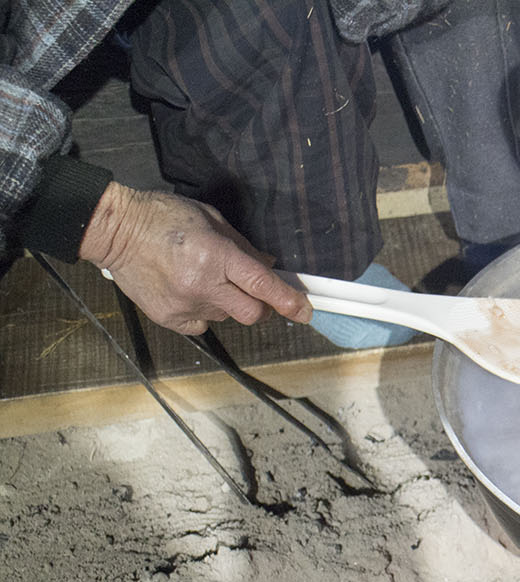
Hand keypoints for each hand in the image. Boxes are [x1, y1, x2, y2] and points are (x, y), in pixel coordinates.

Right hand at [78, 183, 312, 335]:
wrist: (115, 231)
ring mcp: (185, 305)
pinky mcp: (169, 318)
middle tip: (256, 294)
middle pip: (252, 313)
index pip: (262, 286)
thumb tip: (269, 264)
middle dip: (262, 307)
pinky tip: (189, 292)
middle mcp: (203, 285)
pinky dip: (204, 313)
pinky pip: (202, 326)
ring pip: (227, 318)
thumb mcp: (211, 220)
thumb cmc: (163, 217)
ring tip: (206, 280)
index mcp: (216, 256)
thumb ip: (243, 246)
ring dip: (228, 305)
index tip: (304, 311)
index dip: (288, 301)